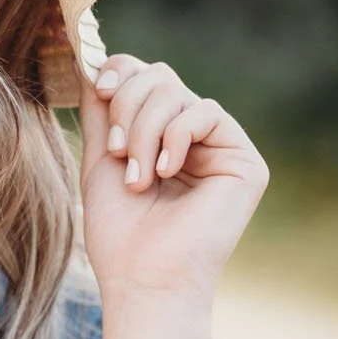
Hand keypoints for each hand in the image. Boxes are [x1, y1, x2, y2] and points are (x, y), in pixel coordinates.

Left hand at [77, 53, 269, 303]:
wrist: (143, 278)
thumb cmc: (120, 231)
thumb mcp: (102, 159)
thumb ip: (103, 111)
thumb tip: (93, 60)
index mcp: (161, 136)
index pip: (144, 77)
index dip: (121, 73)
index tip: (102, 91)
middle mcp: (194, 137)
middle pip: (159, 76)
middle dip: (128, 108)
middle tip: (119, 154)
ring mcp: (221, 147)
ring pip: (176, 91)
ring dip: (144, 131)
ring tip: (138, 177)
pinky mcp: (244, 161)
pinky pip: (206, 112)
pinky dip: (176, 137)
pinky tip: (167, 172)